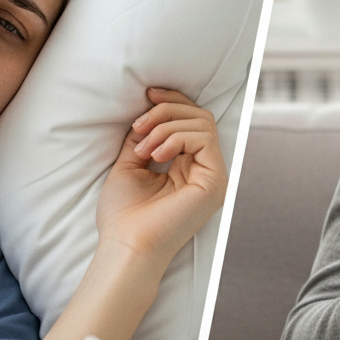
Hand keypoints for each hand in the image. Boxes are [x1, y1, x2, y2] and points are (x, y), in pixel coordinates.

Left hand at [96, 88, 226, 261]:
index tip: (147, 95)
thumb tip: (147, 111)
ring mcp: (212, 176)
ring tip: (144, 149)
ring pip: (202, 122)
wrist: (126, 245)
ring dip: (166, 125)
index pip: (190, 121)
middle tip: (139, 125)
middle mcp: (204, 170)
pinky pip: (204, 138)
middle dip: (166, 109)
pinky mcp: (215, 182)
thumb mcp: (129, 165)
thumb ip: (142, 138)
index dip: (171, 101)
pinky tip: (155, 155)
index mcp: (186, 167)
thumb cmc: (124, 216)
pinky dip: (175, 137)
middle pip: (199, 115)